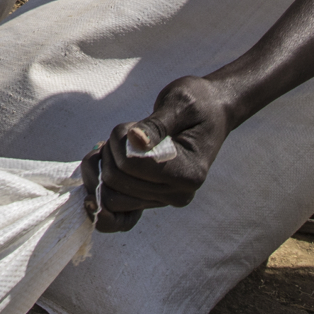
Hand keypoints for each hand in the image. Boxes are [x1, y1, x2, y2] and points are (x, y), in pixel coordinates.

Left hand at [80, 75, 233, 232]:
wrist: (211, 114)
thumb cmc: (197, 103)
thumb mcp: (180, 103)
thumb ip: (155, 125)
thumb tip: (134, 140)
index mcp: (188, 173)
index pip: (133, 166)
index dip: (120, 142)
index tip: (131, 126)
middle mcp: (177, 194)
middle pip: (117, 183)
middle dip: (110, 153)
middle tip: (124, 132)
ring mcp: (162, 199)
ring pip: (110, 198)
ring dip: (102, 167)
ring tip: (116, 145)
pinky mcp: (149, 198)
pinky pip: (116, 210)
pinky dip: (101, 188)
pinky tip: (104, 165)